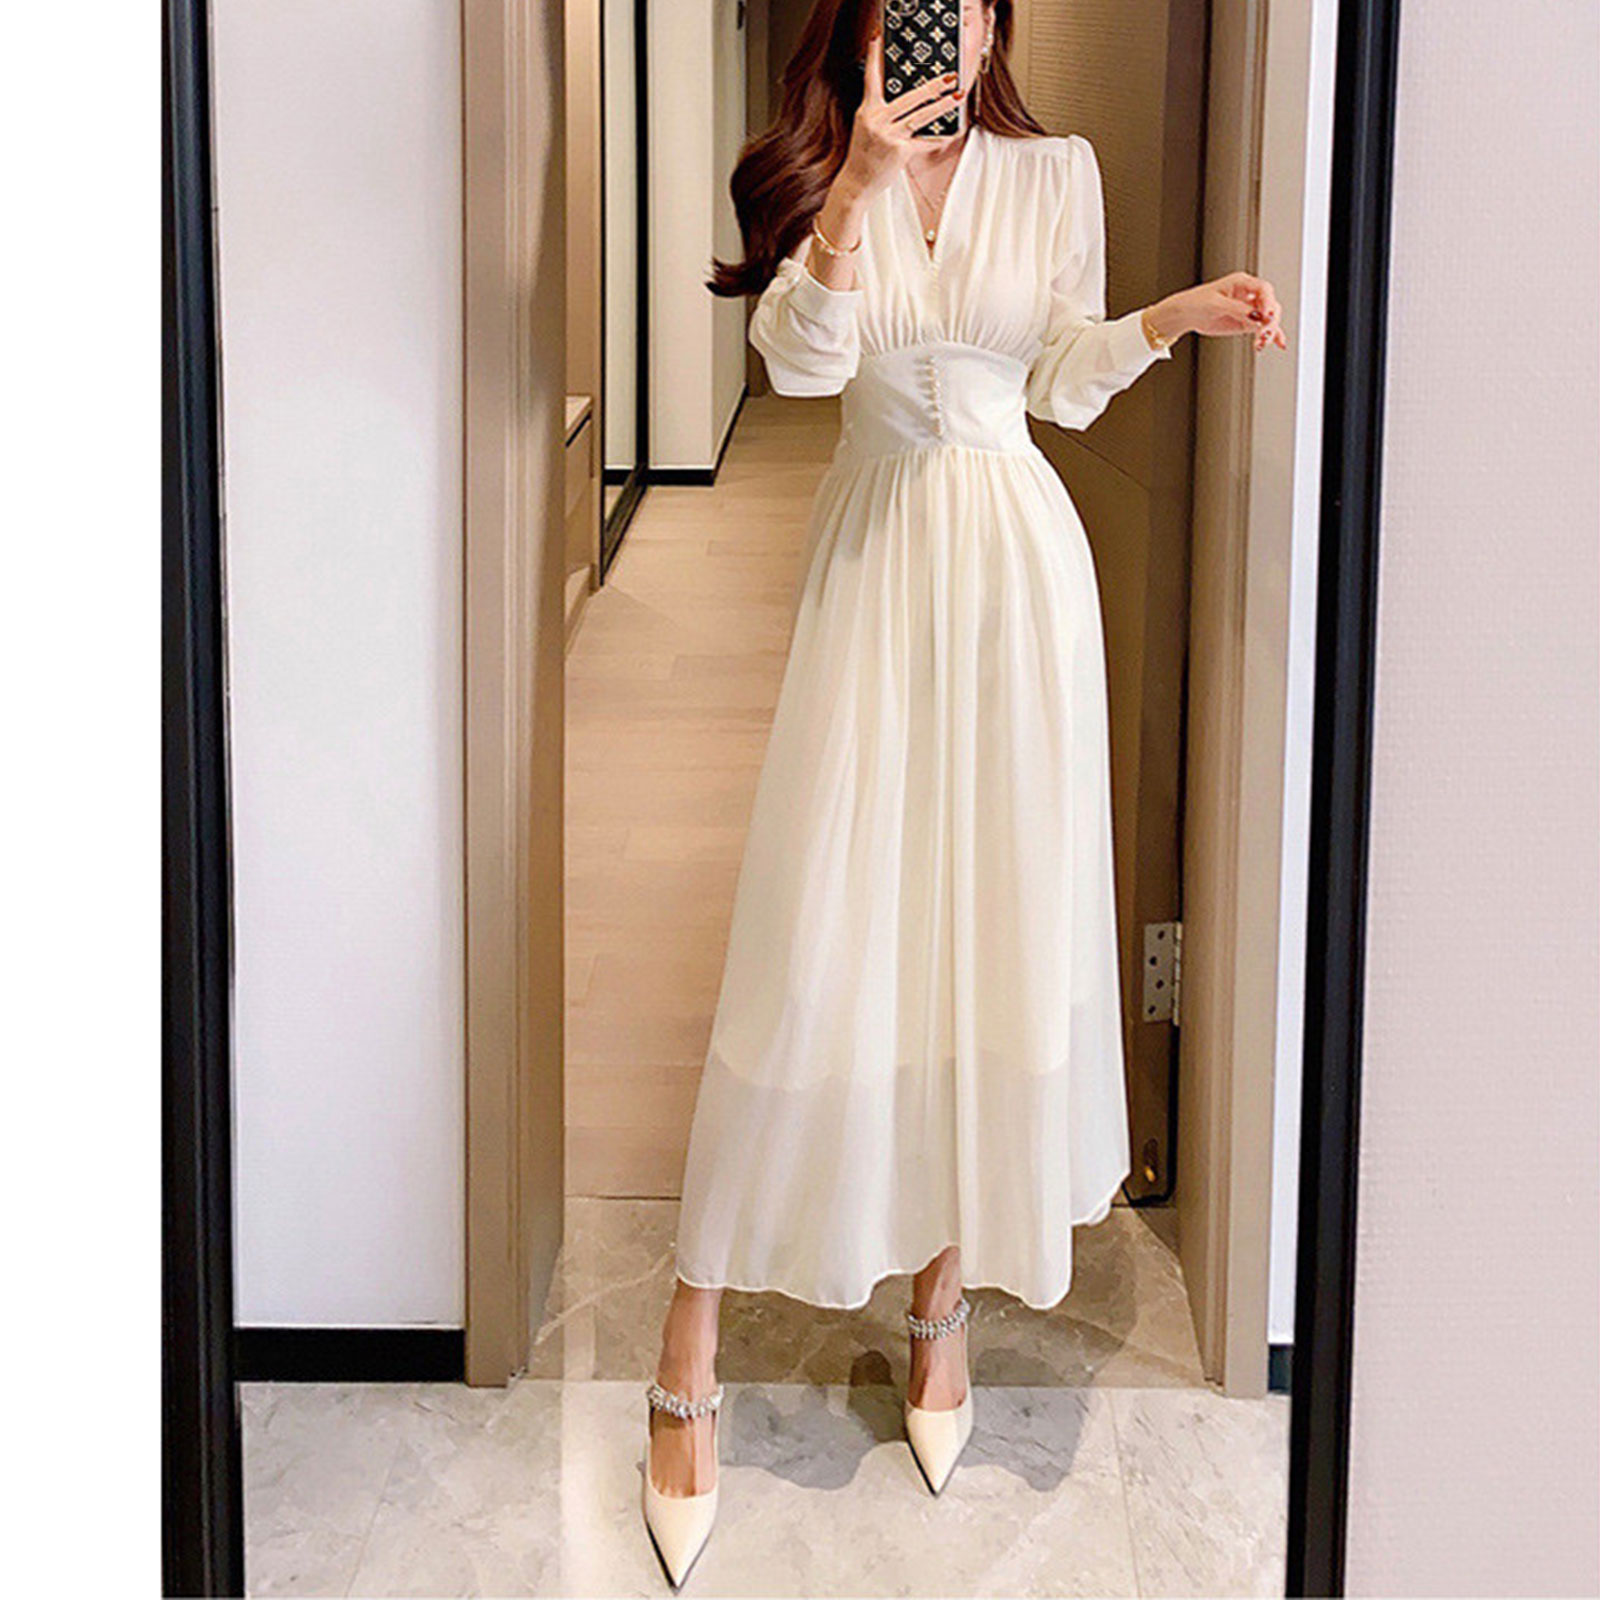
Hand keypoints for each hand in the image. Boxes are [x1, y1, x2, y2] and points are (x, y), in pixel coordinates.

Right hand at [835, 29, 965, 201]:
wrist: (856, 184)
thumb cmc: (864, 155)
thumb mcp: (866, 127)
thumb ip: (882, 111)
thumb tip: (908, 99)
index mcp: (867, 111)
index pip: (871, 78)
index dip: (875, 57)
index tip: (879, 37)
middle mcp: (877, 121)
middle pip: (909, 97)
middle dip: (932, 85)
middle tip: (950, 75)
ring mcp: (889, 136)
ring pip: (920, 116)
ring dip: (942, 105)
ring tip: (957, 95)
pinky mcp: (899, 152)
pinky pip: (923, 142)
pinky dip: (937, 139)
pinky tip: (950, 133)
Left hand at [1163, 272, 1288, 351]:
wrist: (1187, 314)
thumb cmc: (1198, 302)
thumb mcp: (1217, 304)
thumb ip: (1238, 309)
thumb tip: (1256, 317)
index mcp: (1242, 282)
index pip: (1263, 289)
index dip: (1269, 302)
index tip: (1267, 316)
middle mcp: (1249, 294)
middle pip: (1270, 305)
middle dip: (1270, 320)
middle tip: (1264, 333)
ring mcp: (1249, 309)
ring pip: (1268, 318)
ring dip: (1270, 330)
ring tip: (1262, 342)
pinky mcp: (1246, 322)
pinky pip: (1263, 328)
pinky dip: (1271, 335)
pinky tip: (1279, 343)